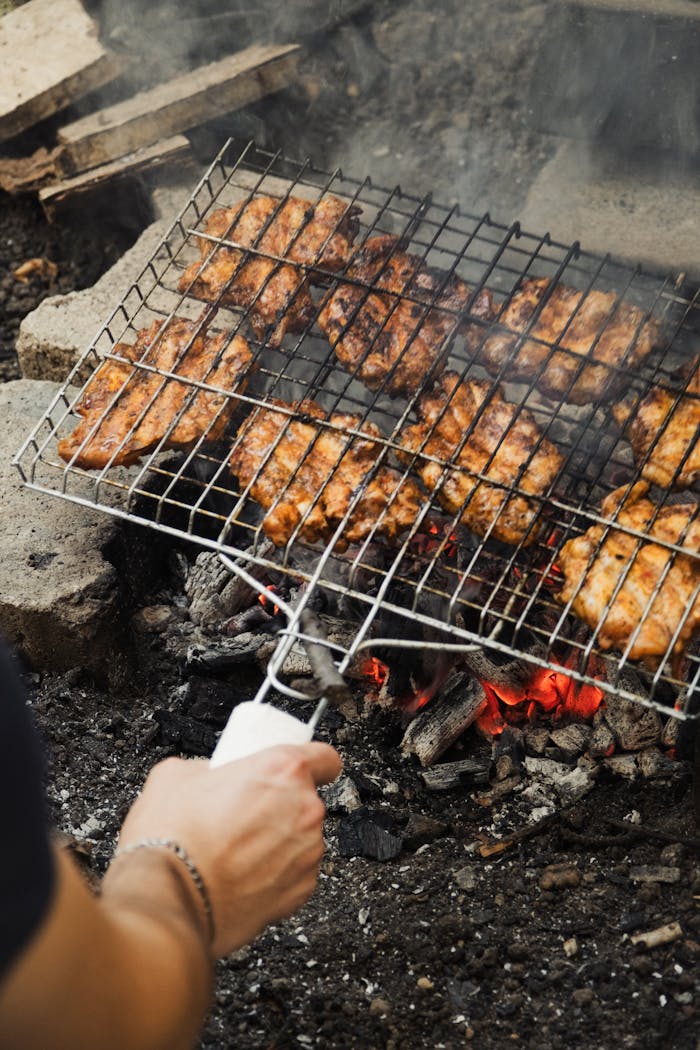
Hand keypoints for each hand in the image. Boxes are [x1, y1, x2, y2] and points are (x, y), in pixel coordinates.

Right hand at [109, 743, 340, 955]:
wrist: (167, 898)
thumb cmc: (173, 838)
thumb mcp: (177, 774)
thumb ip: (207, 767)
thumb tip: (209, 775)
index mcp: (282, 770)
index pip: (324, 758)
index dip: (311, 764)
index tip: (295, 772)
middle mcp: (305, 809)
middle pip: (307, 800)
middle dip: (280, 806)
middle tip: (244, 815)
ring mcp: (307, 852)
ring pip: (302, 838)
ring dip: (278, 842)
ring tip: (236, 850)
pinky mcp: (302, 891)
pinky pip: (296, 873)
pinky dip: (276, 874)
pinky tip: (243, 875)